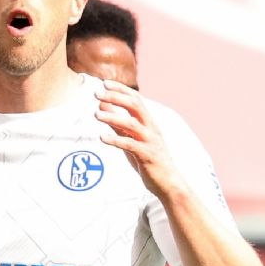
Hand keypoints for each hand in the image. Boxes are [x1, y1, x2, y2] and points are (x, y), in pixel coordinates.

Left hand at [94, 81, 183, 199]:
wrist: (168, 182)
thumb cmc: (148, 159)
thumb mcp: (131, 138)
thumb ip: (118, 124)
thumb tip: (103, 106)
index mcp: (148, 122)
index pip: (135, 99)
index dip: (120, 90)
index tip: (105, 83)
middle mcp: (151, 128)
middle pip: (135, 106)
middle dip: (116, 97)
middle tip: (97, 93)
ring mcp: (150, 141)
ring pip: (132, 124)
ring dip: (113, 117)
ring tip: (96, 114)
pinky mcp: (147, 156)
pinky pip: (130, 145)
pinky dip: (116, 140)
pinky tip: (102, 137)